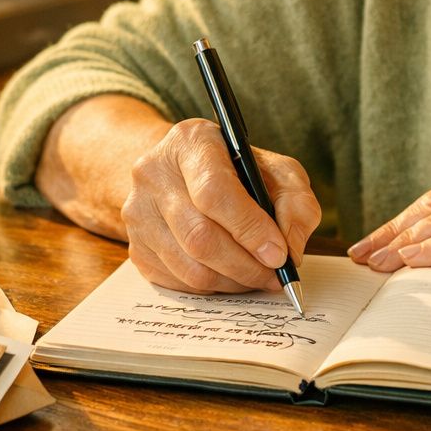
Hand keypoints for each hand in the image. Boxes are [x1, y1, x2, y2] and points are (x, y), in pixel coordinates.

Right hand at [121, 117, 322, 294]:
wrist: (182, 173)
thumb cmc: (237, 171)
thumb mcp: (276, 170)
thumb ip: (295, 202)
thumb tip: (290, 248)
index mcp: (191, 142)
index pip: (214, 191)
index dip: (249, 228)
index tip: (278, 254)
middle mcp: (154, 173)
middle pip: (199, 236)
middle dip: (245, 265)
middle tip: (275, 276)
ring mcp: (138, 212)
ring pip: (189, 267)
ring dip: (232, 282)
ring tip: (257, 277)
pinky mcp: (135, 246)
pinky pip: (177, 282)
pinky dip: (212, 288)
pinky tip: (231, 275)